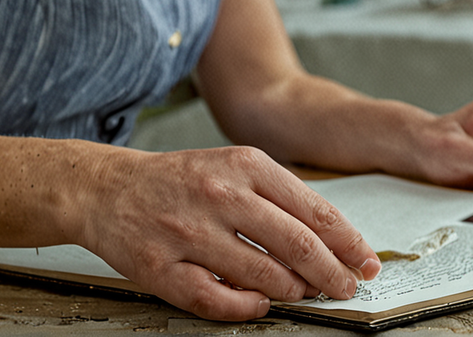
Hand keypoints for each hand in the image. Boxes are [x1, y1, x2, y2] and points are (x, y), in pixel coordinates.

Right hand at [77, 146, 380, 320]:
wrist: (106, 187)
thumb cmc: (180, 180)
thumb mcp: (234, 167)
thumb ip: (281, 198)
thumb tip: (331, 240)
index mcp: (245, 165)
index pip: (315, 211)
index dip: (348, 243)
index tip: (366, 262)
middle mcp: (220, 195)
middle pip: (297, 245)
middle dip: (333, 274)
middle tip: (346, 288)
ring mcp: (188, 232)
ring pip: (263, 275)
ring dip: (294, 291)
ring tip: (304, 293)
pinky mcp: (161, 266)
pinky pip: (216, 300)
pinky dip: (247, 307)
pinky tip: (259, 303)